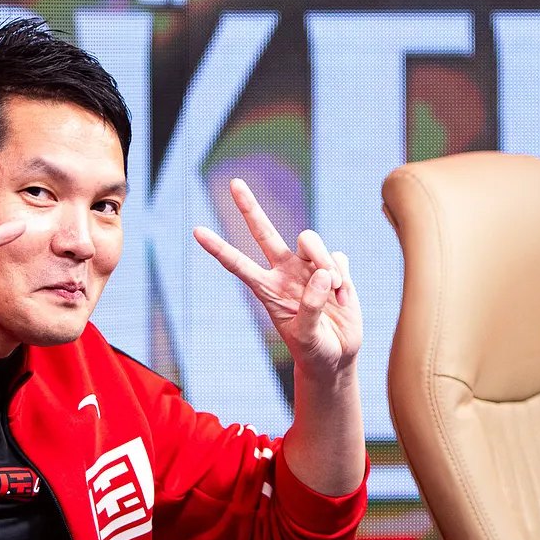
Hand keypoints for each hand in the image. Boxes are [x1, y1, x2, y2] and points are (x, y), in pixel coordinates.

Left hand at [194, 179, 361, 381]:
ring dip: (326, 263)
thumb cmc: (314, 350)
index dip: (218, 248)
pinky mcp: (334, 268)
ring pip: (311, 240)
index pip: (238, 264)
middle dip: (249, 207)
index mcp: (267, 289)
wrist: (337, 357)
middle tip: (234, 183)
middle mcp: (285, 272)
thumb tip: (323, 273)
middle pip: (264, 232)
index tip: (196, 231)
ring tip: (336, 293)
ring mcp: (309, 268)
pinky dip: (343, 278)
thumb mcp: (307, 336)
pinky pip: (338, 257)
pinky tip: (343, 298)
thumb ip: (312, 307)